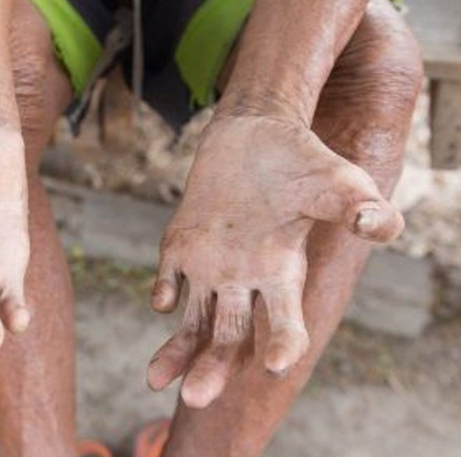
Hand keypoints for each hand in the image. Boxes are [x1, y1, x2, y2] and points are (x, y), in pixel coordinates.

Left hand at [146, 115, 402, 406]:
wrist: (252, 135)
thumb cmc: (301, 161)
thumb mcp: (336, 181)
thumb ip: (356, 205)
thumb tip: (380, 224)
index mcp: (283, 274)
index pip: (283, 323)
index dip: (282, 343)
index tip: (276, 362)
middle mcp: (245, 280)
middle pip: (228, 338)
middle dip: (213, 368)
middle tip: (196, 399)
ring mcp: (209, 267)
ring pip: (193, 322)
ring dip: (177, 353)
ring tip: (156, 382)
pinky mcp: (180, 246)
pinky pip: (167, 281)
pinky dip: (163, 292)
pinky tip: (163, 298)